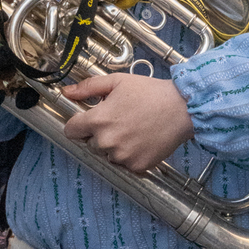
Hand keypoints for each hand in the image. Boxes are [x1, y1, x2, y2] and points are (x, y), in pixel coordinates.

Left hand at [63, 73, 193, 174]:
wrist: (183, 109)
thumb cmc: (151, 93)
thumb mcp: (117, 82)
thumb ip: (88, 88)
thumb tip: (66, 92)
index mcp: (98, 120)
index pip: (71, 131)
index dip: (77, 125)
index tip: (86, 122)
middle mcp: (106, 142)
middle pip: (90, 144)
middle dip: (100, 134)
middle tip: (120, 121)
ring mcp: (122, 156)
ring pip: (108, 155)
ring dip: (115, 146)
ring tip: (133, 130)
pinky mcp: (136, 166)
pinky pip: (125, 164)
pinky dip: (131, 155)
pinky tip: (142, 140)